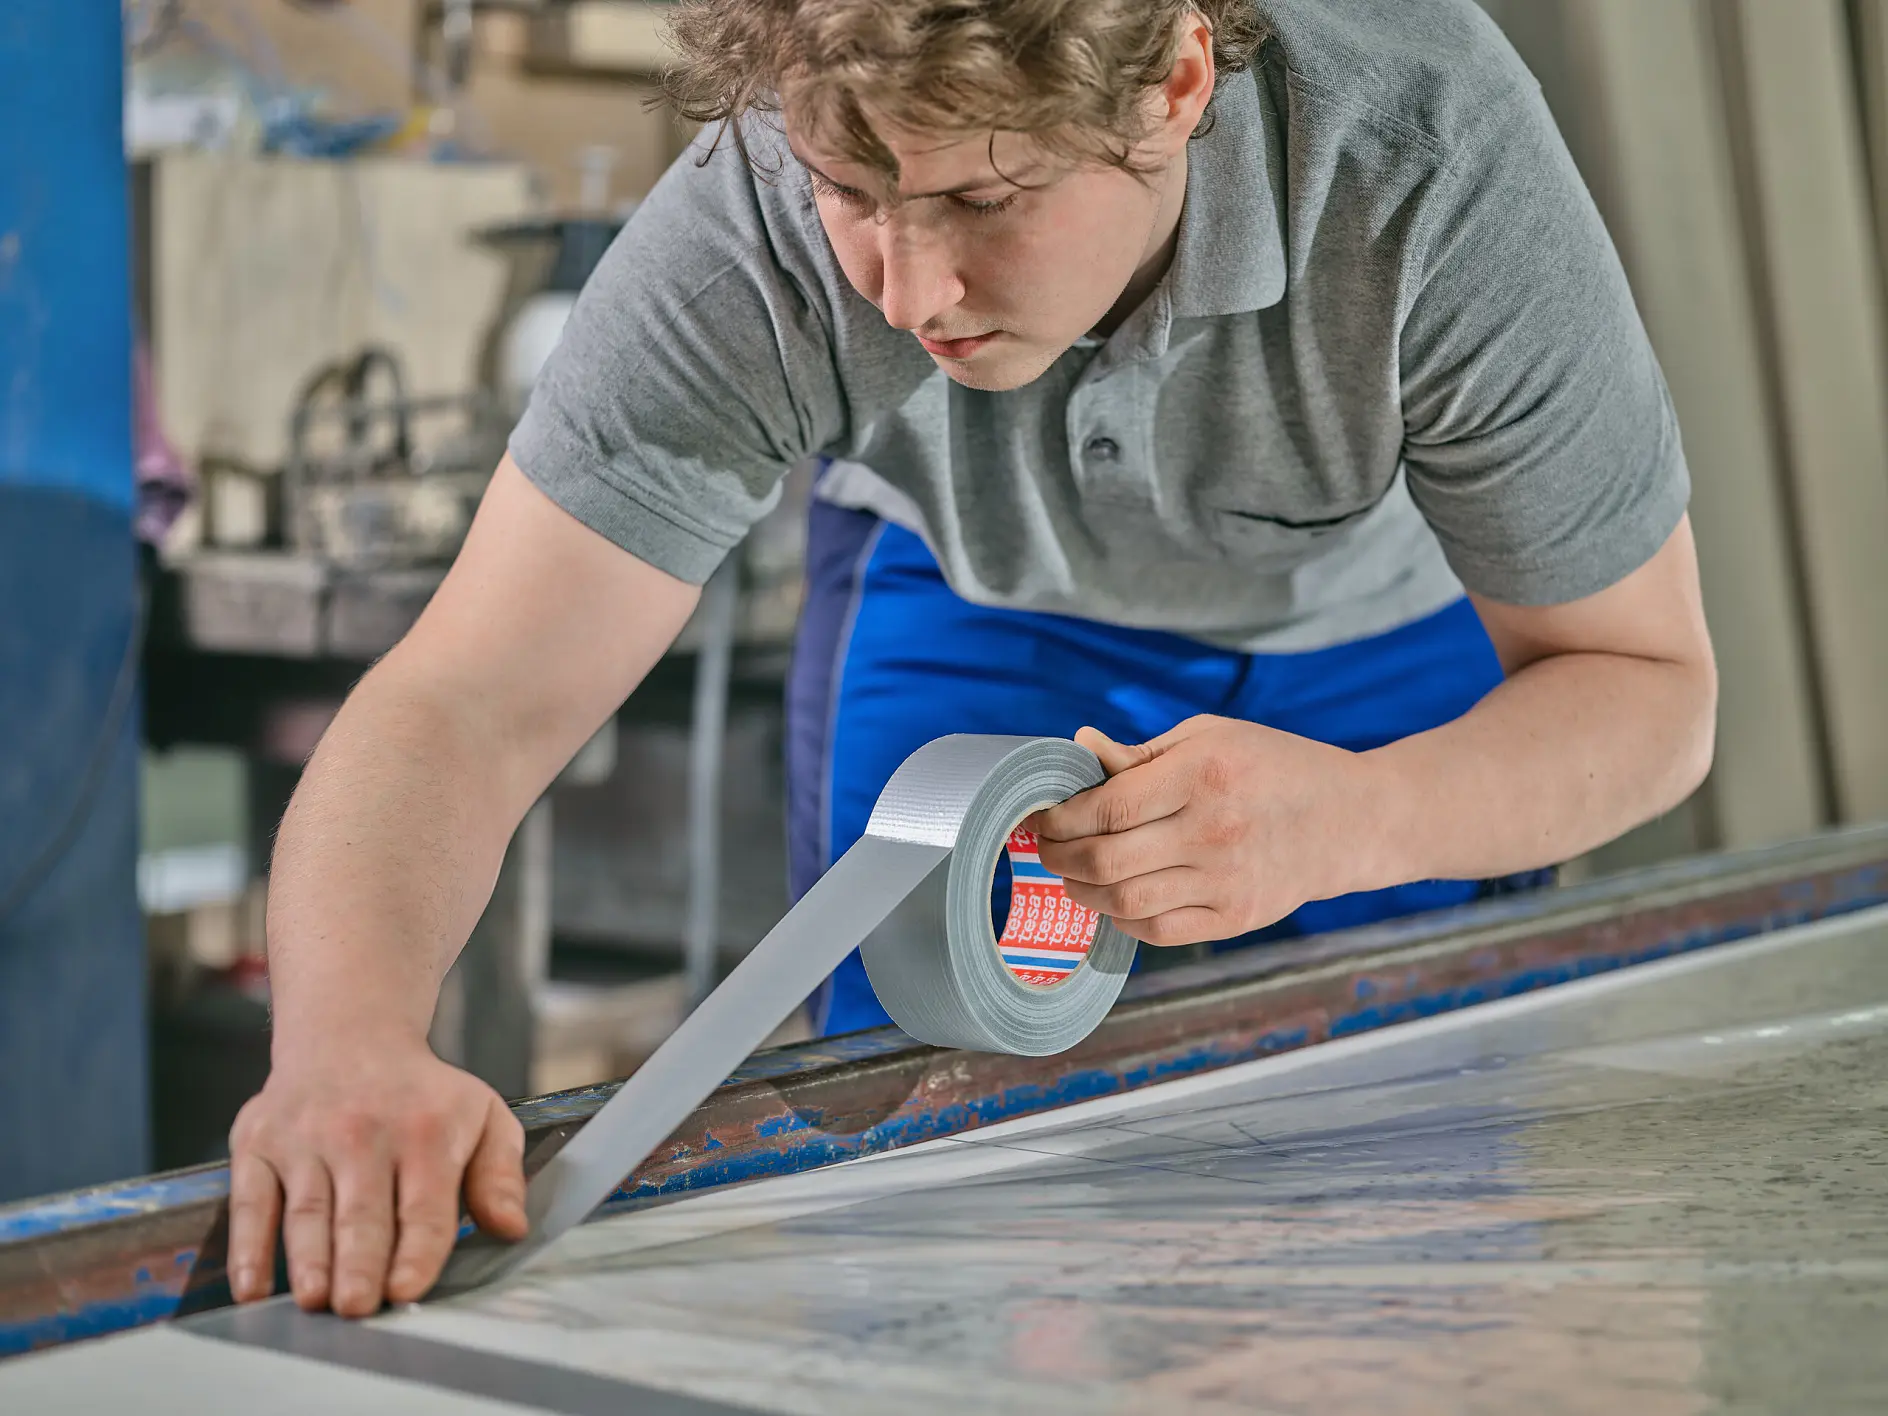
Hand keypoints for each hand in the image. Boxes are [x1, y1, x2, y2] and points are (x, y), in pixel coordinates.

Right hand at [226, 1041, 527, 1315]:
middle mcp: (362, 1133)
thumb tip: (511, 1227)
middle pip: (361, 1212)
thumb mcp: (482, 1115)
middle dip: (359, 1263)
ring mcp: (305, 1138)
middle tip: (357, 1306)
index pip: (423, 1205)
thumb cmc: (422, 1095)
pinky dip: (248, 1245)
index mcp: (425, 1132)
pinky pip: (250, 1200)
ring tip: (315, 1299)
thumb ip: (499, 1175)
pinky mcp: (259, 1143)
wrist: (349, 1037)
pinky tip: (250, 1285)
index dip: (416, 1250)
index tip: (407, 1289)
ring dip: (308, 1259)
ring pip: (307, 1210)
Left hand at [1030, 717, 1376, 946]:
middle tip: (1046, 847)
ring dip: (1082, 890)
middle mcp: (1214, 831)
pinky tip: (1115, 895)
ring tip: (1072, 872)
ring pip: (1124, 902)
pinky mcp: (1237, 918)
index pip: (1106, 808)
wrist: (1352, 819)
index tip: (1039, 817)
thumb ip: (1141, 753)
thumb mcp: (1211, 736)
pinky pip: (1158, 931)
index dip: (1059, 818)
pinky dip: (1123, 918)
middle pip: (1106, 860)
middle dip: (1059, 856)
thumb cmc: (1273, 765)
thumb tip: (1078, 747)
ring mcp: (1227, 882)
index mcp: (1203, 775)